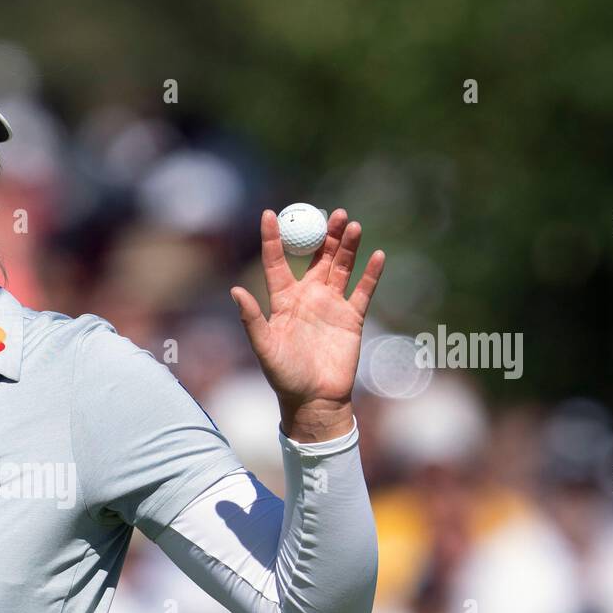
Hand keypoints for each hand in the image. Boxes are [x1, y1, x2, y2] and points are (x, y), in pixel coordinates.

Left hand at [230, 209, 384, 441]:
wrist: (314, 399)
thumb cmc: (284, 376)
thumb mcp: (264, 347)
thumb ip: (252, 319)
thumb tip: (234, 291)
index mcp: (283, 300)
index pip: (277, 262)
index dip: (273, 238)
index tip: (269, 213)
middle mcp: (308, 297)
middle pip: (317, 257)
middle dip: (324, 234)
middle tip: (331, 213)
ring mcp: (331, 305)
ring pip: (341, 267)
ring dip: (347, 246)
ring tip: (352, 224)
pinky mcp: (352, 317)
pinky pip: (364, 290)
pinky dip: (371, 273)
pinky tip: (377, 255)